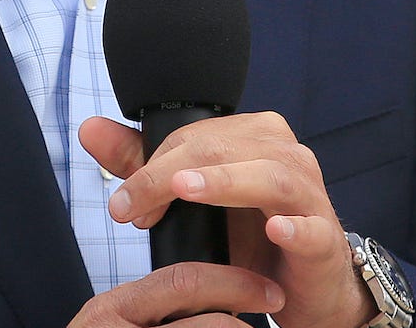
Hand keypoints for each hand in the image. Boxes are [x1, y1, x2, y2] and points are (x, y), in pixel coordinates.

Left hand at [80, 113, 378, 327]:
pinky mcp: (324, 239)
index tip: (126, 204)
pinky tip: (273, 228)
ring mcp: (310, 195)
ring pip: (270, 177)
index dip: (156, 166)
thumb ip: (143, 164)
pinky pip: (311, 228)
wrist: (300, 285)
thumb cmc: (250, 236)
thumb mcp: (193, 200)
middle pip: (226, 148)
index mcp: (256, 137)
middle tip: (135, 205)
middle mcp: (286, 156)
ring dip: (226, 182)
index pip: (198, 136)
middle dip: (171, 174)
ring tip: (186, 190)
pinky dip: (293, 226)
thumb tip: (91, 129)